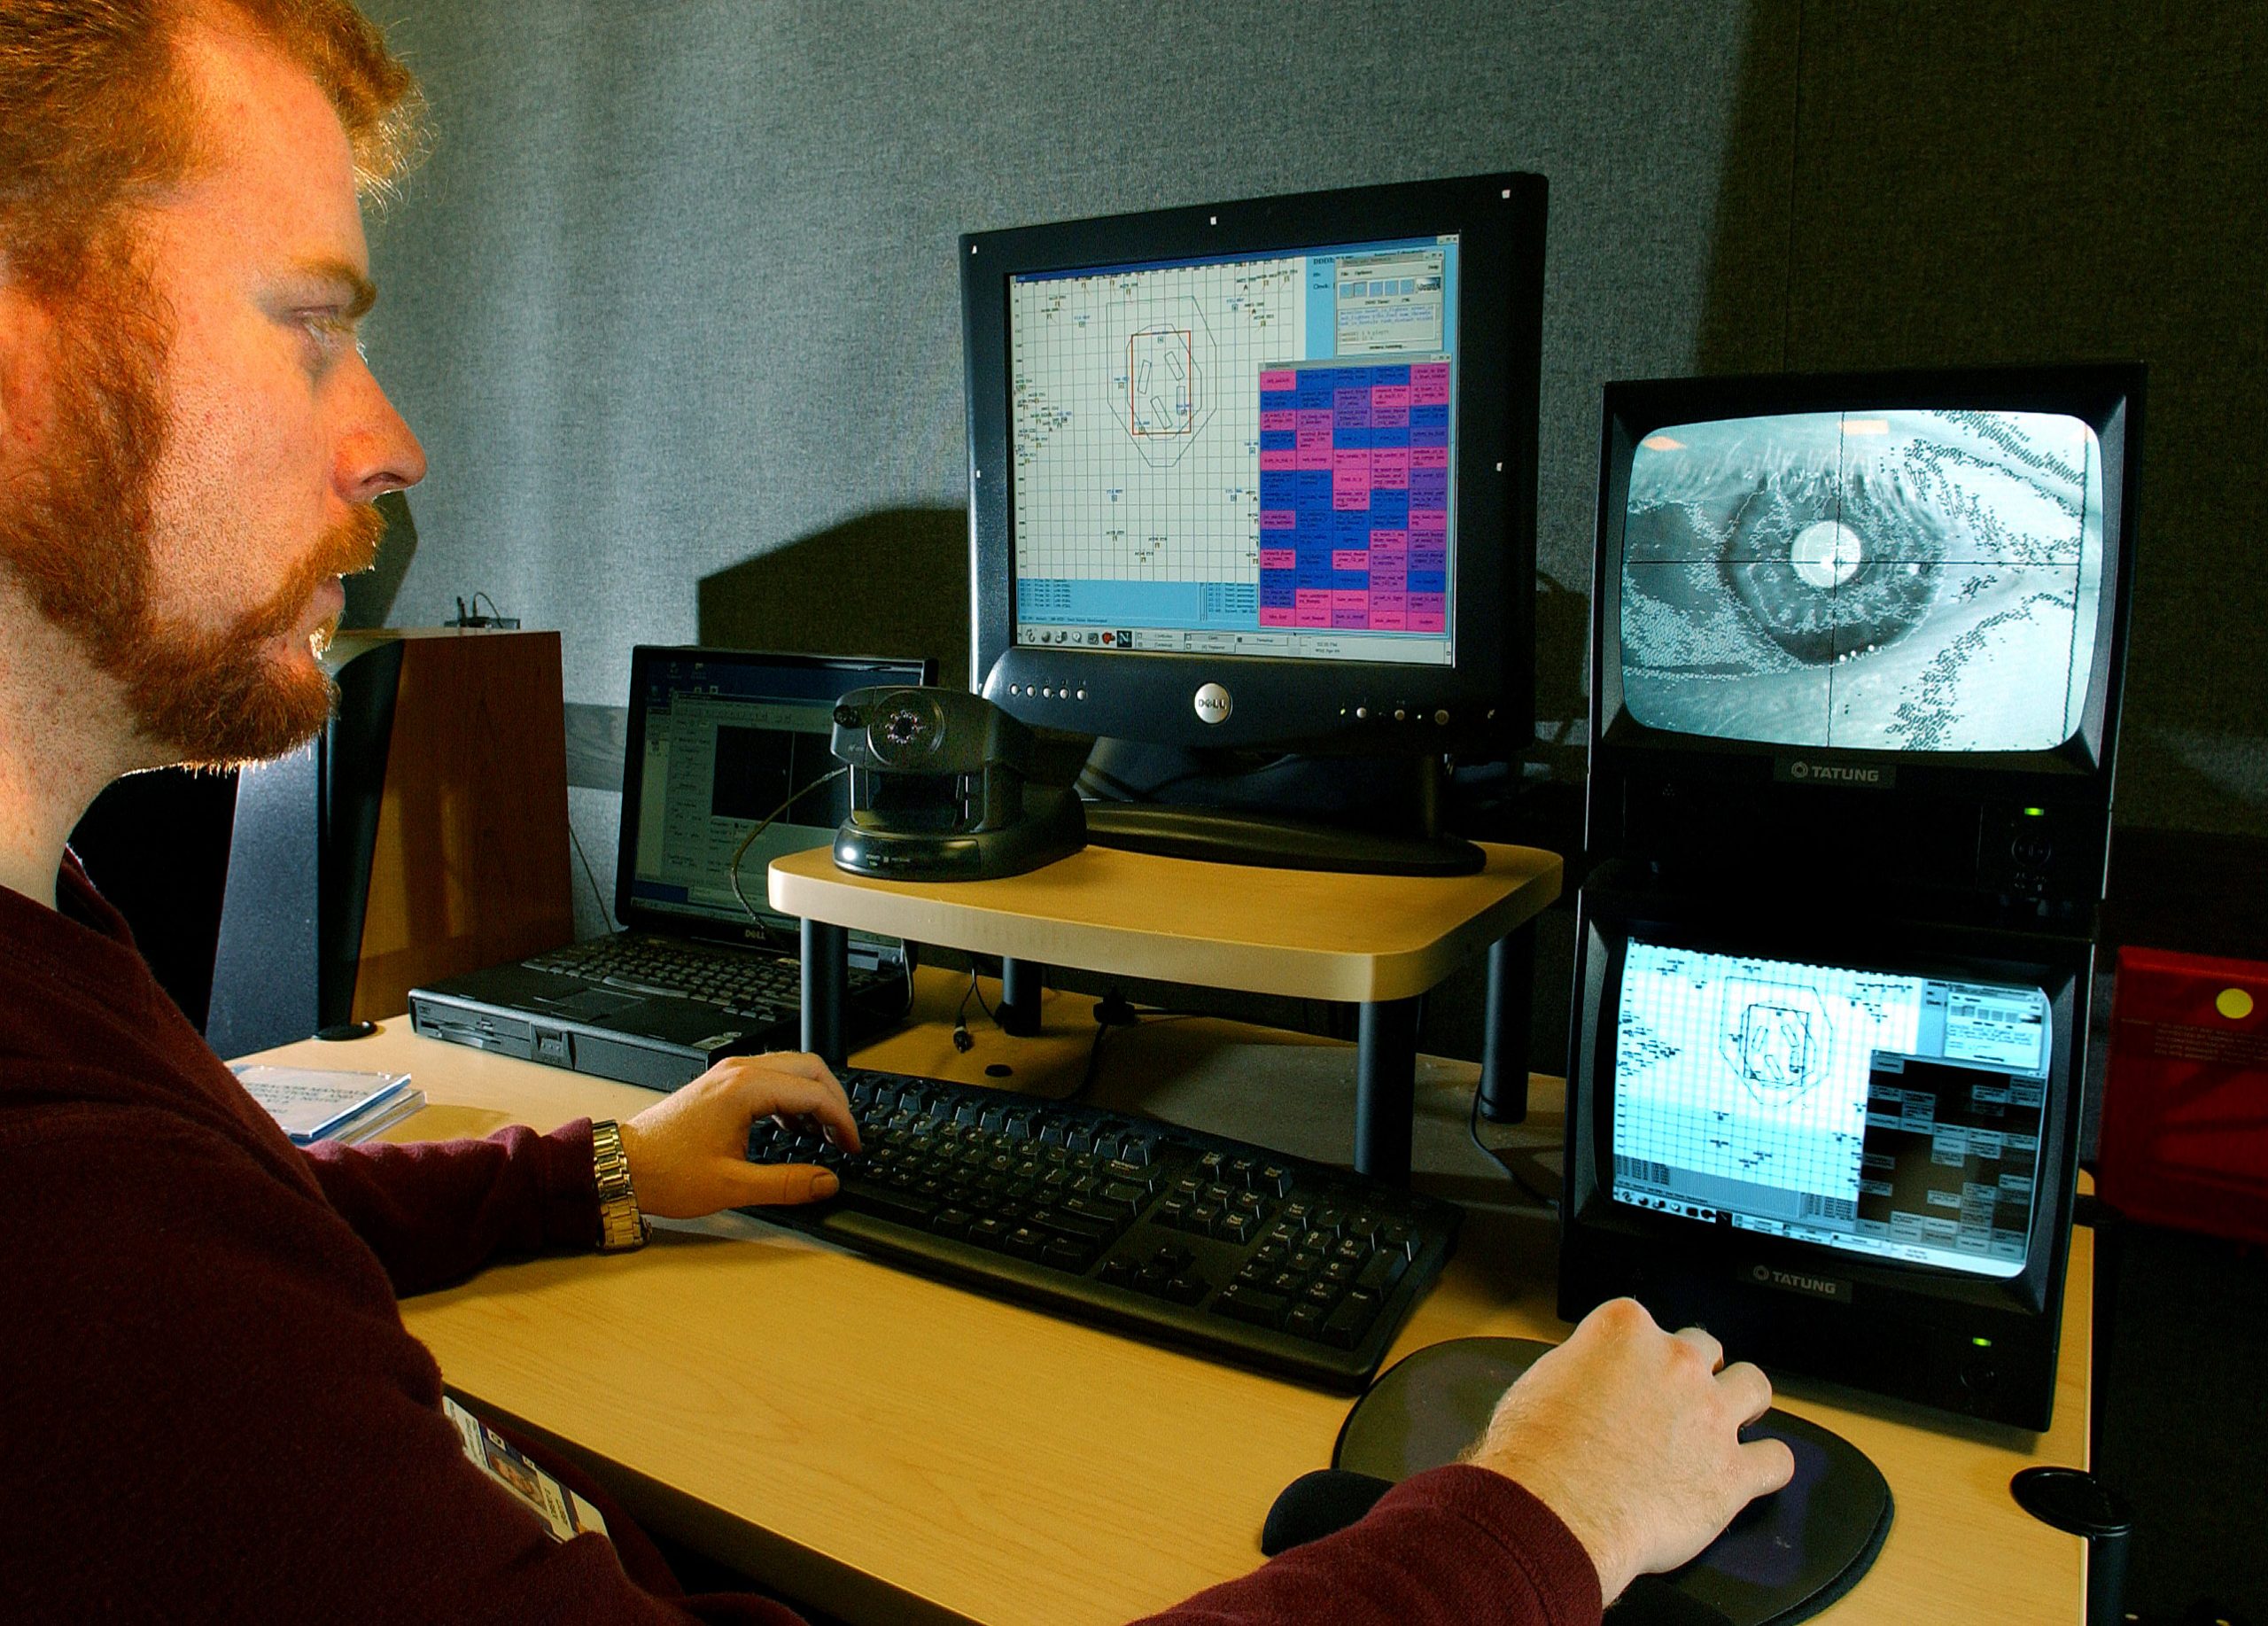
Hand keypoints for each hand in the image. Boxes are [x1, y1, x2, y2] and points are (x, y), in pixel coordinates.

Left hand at [616, 1052, 860, 1217]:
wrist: (622, 1165)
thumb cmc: (666, 1171)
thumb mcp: (733, 1185)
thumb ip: (787, 1184)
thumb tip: (826, 1182)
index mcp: (745, 1089)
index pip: (814, 1093)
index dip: (842, 1121)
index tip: (852, 1146)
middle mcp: (738, 1072)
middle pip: (809, 1067)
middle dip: (835, 1100)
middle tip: (846, 1135)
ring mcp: (728, 1074)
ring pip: (791, 1068)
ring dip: (814, 1095)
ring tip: (825, 1133)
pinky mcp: (721, 1083)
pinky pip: (771, 1076)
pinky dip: (792, 1096)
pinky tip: (794, 1126)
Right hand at [1461, 1298, 1793, 1602]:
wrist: (1554, 1513)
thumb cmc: (1535, 1456)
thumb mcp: (1539, 1385)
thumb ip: (1580, 1371)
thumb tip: (1586, 1384)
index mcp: (1624, 1331)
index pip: (1642, 1321)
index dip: (1634, 1352)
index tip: (1628, 1372)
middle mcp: (1675, 1363)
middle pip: (1703, 1346)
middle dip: (1691, 1370)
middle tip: (1674, 1399)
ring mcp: (1710, 1415)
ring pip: (1754, 1386)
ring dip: (1741, 1401)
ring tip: (1727, 1419)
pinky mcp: (1732, 1472)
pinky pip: (1777, 1459)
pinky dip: (1767, 1465)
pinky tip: (1754, 1471)